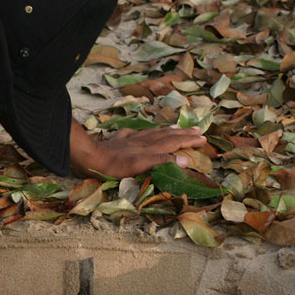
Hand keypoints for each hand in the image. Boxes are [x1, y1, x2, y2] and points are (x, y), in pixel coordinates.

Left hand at [70, 121, 206, 178]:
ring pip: (152, 133)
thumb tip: (184, 160)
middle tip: (197, 130)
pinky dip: (139, 132)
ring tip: (175, 127)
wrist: (91, 158)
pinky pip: (132, 133)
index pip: (174, 143)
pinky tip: (138, 131)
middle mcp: (142, 142)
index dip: (189, 141)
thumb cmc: (115, 167)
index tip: (203, 138)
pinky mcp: (117, 141)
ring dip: (165, 131)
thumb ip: (162, 162)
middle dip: (182, 133)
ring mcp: (130, 140)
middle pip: (166, 136)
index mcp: (150, 149)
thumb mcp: (141, 167)